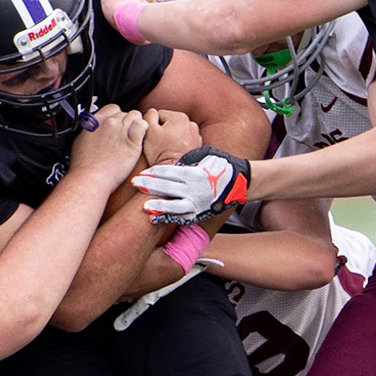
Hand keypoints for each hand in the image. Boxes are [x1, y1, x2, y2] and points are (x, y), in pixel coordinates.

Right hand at [69, 105, 146, 178]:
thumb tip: (95, 128)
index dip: (117, 116)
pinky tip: (140, 137)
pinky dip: (144, 129)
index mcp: (96, 121)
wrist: (91, 179)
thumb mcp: (81, 141)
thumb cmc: (84, 166)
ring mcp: (121, 131)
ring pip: (136, 116)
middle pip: (125, 112)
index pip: (113, 108)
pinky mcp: (132, 142)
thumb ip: (91, 130)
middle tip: (125, 135)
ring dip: (136, 124)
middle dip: (126, 122)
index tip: (117, 125)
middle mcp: (109, 123)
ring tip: (134, 136)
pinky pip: (143, 125)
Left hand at [131, 146, 251, 224]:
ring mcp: (197, 203)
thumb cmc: (221, 165)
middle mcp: (196, 190)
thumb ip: (187, 159)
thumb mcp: (206, 155)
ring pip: (175, 206)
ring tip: (144, 206)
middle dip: (150, 186)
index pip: (171, 172)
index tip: (142, 173)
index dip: (155, 173)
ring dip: (159, 206)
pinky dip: (167, 219)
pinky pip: (181, 218)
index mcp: (195, 173)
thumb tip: (170, 161)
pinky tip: (154, 219)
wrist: (240, 182)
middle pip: (169, 188)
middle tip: (135, 184)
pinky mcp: (199, 213)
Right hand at [140, 108, 200, 167]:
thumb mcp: (149, 131)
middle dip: (163, 132)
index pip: (159, 115)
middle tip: (158, 144)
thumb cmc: (162, 152)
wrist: (176, 171)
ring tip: (166, 149)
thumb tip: (151, 112)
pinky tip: (173, 153)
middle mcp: (191, 124)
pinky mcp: (197, 147)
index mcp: (179, 117)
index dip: (151, 125)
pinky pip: (184, 143)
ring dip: (171, 139)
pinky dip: (179, 146)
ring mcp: (196, 136)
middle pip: (169, 124)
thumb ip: (149, 116)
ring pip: (177, 133)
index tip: (151, 136)